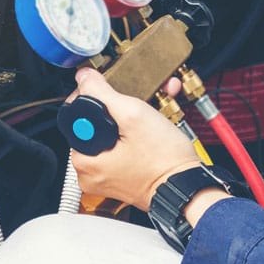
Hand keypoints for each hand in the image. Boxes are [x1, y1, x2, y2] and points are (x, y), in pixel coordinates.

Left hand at [68, 67, 199, 211]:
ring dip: (128, 119)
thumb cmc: (164, 160)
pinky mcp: (120, 177)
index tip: (117, 97)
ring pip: (110, 134)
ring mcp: (104, 176)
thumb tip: (83, 78)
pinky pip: (119, 148)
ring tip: (147, 117)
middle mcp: (88, 173)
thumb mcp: (133, 115)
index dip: (97, 97)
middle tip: (136, 107)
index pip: (76, 114)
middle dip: (118, 107)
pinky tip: (148, 129)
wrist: (187, 185)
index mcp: (83, 161)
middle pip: (94, 124)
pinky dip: (132, 135)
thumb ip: (102, 93)